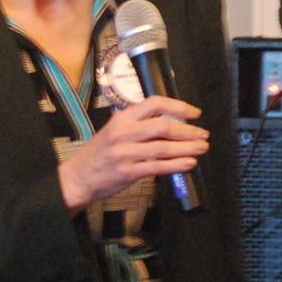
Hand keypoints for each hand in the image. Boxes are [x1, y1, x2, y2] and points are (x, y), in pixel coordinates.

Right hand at [58, 96, 208, 210]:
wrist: (79, 177)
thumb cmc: (100, 153)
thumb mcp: (114, 130)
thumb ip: (139, 124)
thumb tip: (171, 121)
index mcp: (122, 118)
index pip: (154, 104)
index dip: (178, 107)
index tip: (194, 113)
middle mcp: (123, 133)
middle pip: (162, 126)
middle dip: (188, 130)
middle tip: (203, 134)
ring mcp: (125, 153)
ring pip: (163, 148)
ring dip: (187, 148)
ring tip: (201, 148)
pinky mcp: (128, 172)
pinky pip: (158, 167)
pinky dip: (177, 165)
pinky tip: (189, 163)